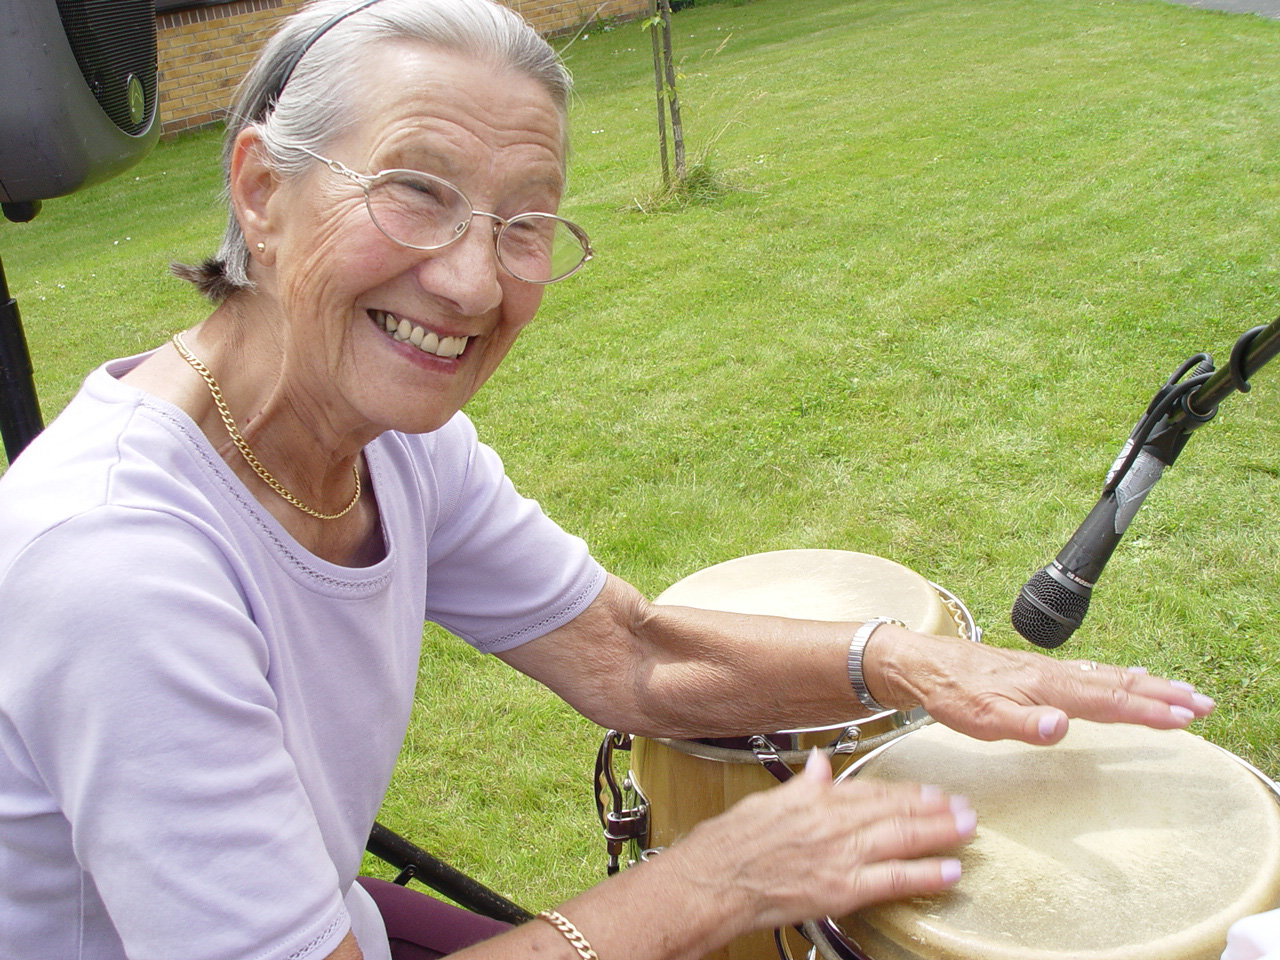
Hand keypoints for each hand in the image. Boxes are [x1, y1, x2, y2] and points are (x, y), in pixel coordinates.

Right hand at [667, 750, 973, 934]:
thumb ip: (803, 785)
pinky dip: (924, 874)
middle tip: (964, 806)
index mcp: (815, 799)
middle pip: (894, 811)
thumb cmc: (732, 844)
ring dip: (939, 832)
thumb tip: (822, 765)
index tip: (929, 790)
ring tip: (967, 828)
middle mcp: (833, 823)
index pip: (872, 791)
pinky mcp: (841, 888)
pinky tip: (949, 870)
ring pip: (901, 838)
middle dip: (934, 808)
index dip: (906, 791)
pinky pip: (893, 879)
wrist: (714, 878)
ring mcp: (840, 855)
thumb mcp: (768, 801)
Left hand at [867, 627, 1214, 744]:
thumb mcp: (981, 718)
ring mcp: (1046, 670)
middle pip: (1118, 684)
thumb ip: (1024, 724)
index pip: (1110, 700)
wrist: (921, 664)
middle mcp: (1053, 674)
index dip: (1150, 710)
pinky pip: (1089, 674)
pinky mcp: (1035, 672)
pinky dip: (1117, 678)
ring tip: (1180, 692)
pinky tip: (1124, 678)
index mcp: (1048, 687)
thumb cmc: (950, 693)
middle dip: (1163, 695)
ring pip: (1107, 677)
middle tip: (1204, 704)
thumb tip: (1062, 727)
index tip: (1187, 717)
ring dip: (1146, 685)